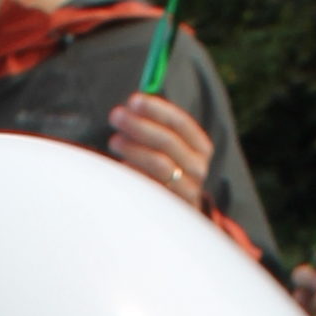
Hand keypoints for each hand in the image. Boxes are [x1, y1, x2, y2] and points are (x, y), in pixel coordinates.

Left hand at [106, 91, 213, 211]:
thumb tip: (133, 104)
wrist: (175, 215)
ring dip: (134, 148)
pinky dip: (135, 172)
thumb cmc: (167, 171)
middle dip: (139, 126)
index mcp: (200, 147)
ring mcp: (188, 190)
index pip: (180, 122)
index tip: (133, 101)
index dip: (157, 109)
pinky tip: (123, 165)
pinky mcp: (172, 207)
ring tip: (114, 141)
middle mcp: (198, 168)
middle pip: (168, 141)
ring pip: (160, 164)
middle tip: (116, 116)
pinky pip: (151, 186)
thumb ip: (155, 125)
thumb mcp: (167, 147)